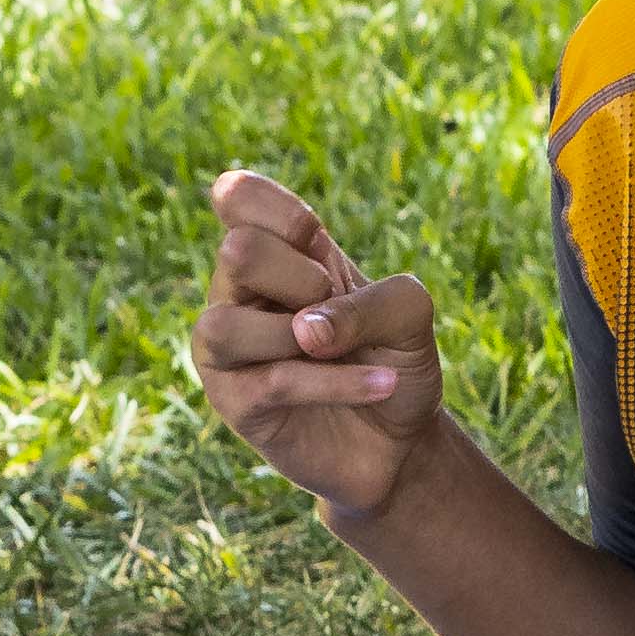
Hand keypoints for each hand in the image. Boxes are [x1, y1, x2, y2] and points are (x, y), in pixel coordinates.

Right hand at [191, 166, 444, 523]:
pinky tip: (382, 384)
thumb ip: (371, 300)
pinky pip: (272, 382)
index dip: (284, 212)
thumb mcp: (408, 312)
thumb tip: (305, 333)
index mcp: (275, 252)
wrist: (401, 440)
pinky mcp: (235, 403)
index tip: (317, 243)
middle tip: (332, 302)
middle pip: (238, 249)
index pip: (238, 196)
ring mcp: (228, 349)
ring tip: (337, 348)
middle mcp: (239, 293)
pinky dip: (337, 382)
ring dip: (299, 335)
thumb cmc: (394, 359)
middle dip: (302, 275)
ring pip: (225, 323)